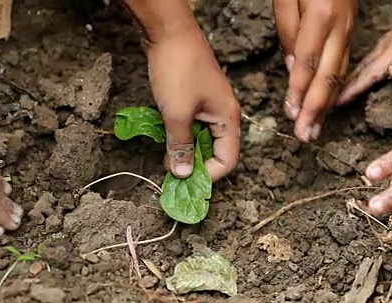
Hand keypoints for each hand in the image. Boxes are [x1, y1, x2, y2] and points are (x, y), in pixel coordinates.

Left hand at [145, 24, 240, 180]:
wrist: (168, 32)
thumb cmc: (177, 71)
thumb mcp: (176, 114)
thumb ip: (181, 146)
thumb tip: (183, 174)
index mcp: (228, 118)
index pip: (228, 160)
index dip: (208, 174)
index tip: (184, 180)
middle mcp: (223, 113)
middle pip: (214, 151)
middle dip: (194, 164)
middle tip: (170, 172)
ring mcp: (209, 105)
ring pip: (200, 138)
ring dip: (184, 149)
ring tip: (165, 156)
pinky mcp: (194, 98)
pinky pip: (191, 125)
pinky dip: (179, 134)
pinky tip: (164, 136)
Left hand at [273, 0, 356, 141]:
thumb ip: (289, 31)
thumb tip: (294, 68)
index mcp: (322, 17)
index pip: (308, 64)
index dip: (298, 92)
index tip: (290, 115)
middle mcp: (340, 27)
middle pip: (328, 75)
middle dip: (315, 109)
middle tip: (306, 136)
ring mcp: (348, 29)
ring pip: (339, 72)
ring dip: (326, 104)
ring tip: (315, 129)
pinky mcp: (349, 30)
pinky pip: (343, 63)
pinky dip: (335, 87)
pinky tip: (327, 104)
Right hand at [338, 0, 391, 104]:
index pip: (367, 75)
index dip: (350, 91)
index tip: (332, 104)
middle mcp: (386, 47)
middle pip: (358, 71)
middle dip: (341, 87)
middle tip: (324, 103)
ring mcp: (388, 44)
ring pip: (361, 66)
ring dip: (346, 81)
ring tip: (333, 95)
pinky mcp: (391, 44)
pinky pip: (368, 62)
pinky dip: (357, 73)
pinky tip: (353, 79)